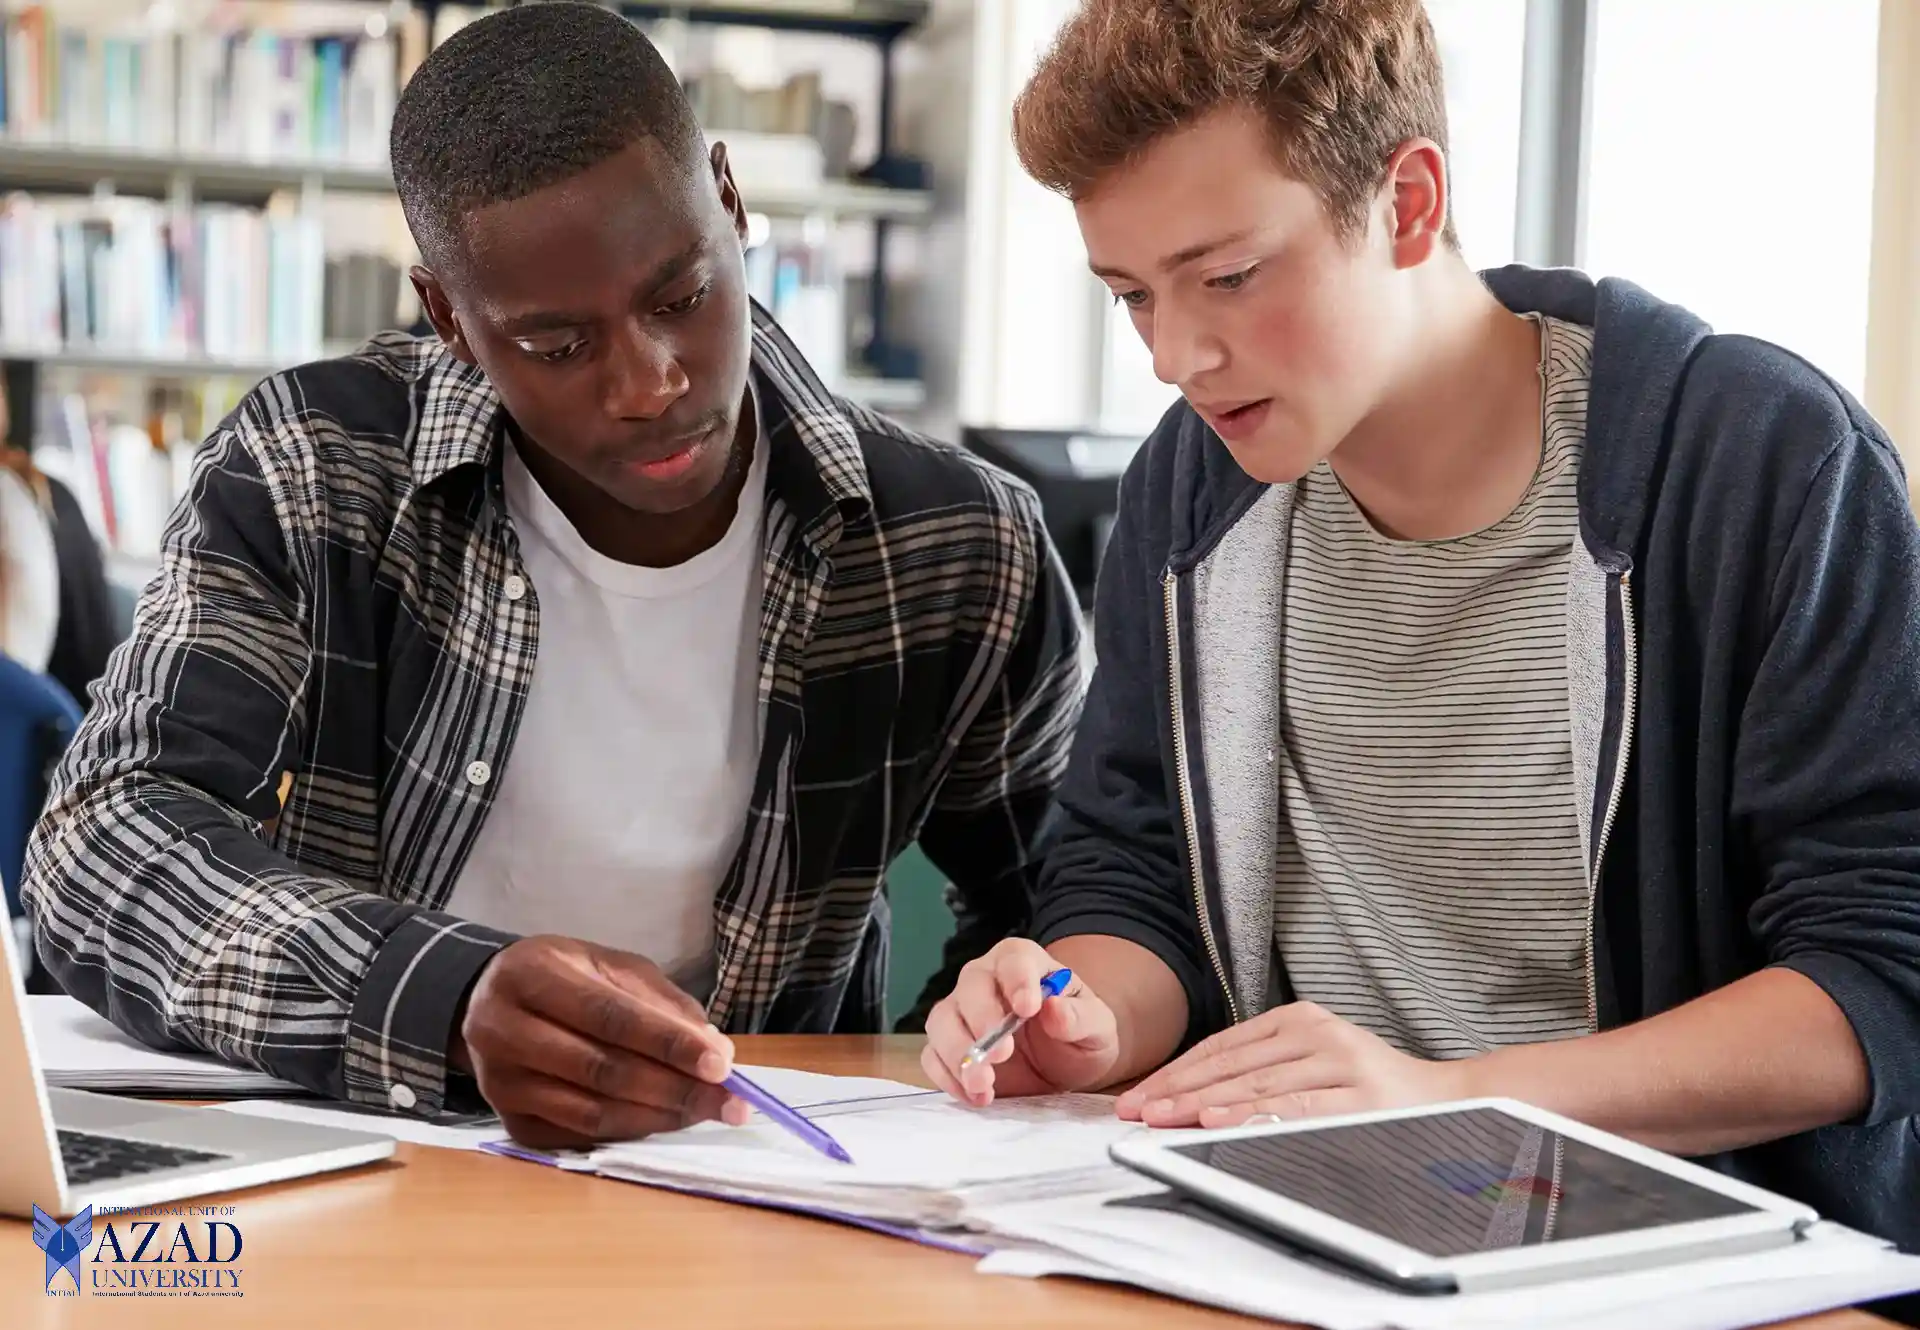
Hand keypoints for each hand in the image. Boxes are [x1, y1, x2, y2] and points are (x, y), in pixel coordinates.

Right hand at [451, 935, 748, 1149]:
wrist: (489, 1002)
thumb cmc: (564, 978)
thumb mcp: (609, 966)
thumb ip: (660, 1003)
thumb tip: (714, 1049)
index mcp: (531, 974)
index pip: (611, 1016)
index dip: (669, 1043)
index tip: (722, 1064)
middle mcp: (503, 1029)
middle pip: (603, 1070)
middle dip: (676, 1089)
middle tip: (729, 1100)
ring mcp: (500, 1082)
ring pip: (592, 1112)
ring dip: (660, 1116)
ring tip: (706, 1111)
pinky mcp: (507, 1121)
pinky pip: (579, 1136)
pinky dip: (630, 1130)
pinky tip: (662, 1118)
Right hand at [921, 938, 1119, 1105]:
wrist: (1064, 1063)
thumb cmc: (1078, 1032)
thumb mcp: (1097, 1027)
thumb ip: (1080, 1017)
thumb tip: (1054, 1009)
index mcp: (1024, 962)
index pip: (1014, 959)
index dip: (1017, 980)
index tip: (1028, 1009)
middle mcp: (985, 979)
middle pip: (970, 987)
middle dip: (982, 1021)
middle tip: (1001, 1055)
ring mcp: (962, 1012)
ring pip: (942, 1021)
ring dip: (958, 1053)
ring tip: (984, 1084)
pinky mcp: (949, 1047)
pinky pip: (932, 1056)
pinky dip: (948, 1077)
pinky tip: (977, 1095)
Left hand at [1114, 1001, 1468, 1128]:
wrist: (1447, 1100)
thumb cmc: (1370, 1089)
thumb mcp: (1313, 1064)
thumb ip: (1262, 1072)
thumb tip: (1190, 1098)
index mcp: (1298, 1019)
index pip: (1220, 1047)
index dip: (1176, 1073)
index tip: (1139, 1095)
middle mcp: (1315, 1032)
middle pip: (1230, 1065)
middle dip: (1176, 1091)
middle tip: (1135, 1111)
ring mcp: (1339, 1061)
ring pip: (1255, 1086)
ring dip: (1201, 1105)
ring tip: (1162, 1118)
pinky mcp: (1360, 1094)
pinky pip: (1294, 1107)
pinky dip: (1252, 1115)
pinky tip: (1218, 1122)